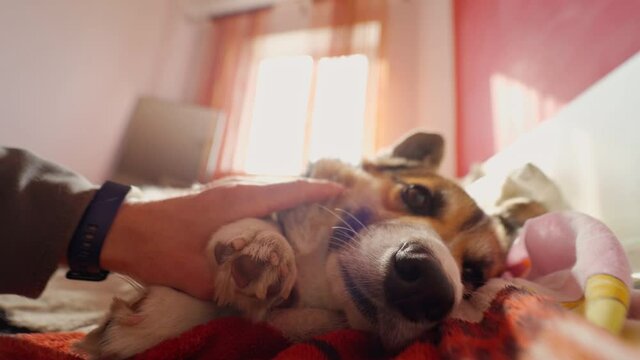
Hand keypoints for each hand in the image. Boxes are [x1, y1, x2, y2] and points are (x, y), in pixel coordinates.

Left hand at [99, 178, 342, 299]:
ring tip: (311, 215)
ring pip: (268, 189)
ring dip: (291, 197)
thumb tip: (261, 305)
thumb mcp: (192, 273)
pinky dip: (272, 204)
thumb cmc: (154, 245)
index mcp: (236, 200)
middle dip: (310, 193)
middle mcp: (234, 190)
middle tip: (334, 207)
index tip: (343, 192)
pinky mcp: (214, 200)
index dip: (317, 191)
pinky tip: (274, 223)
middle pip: (282, 185)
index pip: (287, 189)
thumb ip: (229, 289)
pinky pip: (254, 196)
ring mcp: (223, 192)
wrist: (116, 229)